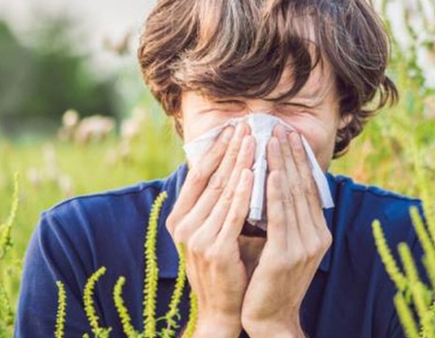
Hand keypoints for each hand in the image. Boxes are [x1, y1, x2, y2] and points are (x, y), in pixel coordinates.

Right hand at [166, 122, 255, 337]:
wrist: (222, 309)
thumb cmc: (225, 267)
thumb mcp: (214, 231)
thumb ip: (219, 205)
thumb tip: (236, 169)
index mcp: (181, 219)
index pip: (199, 175)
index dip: (216, 150)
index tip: (232, 128)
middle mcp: (184, 226)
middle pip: (212, 178)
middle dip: (231, 150)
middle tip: (247, 125)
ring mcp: (197, 238)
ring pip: (224, 191)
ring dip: (241, 162)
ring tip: (254, 140)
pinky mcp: (215, 249)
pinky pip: (233, 213)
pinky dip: (244, 191)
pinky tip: (254, 172)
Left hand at [241, 125, 331, 336]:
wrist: (270, 319)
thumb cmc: (270, 282)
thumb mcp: (283, 245)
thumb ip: (284, 219)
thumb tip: (276, 185)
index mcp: (318, 233)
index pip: (309, 189)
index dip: (300, 161)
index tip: (291, 136)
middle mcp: (317, 236)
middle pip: (304, 187)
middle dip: (293, 156)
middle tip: (282, 128)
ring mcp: (304, 246)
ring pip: (293, 197)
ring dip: (284, 165)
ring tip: (275, 140)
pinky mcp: (286, 255)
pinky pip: (281, 217)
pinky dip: (277, 192)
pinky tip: (273, 172)